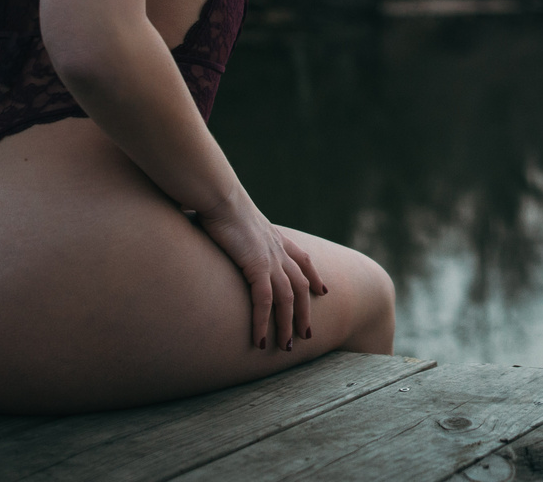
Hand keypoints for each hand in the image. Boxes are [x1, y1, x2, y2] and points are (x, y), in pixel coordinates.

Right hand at [197, 193, 327, 350]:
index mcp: (276, 238)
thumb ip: (235, 230)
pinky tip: (260, 340)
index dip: (314, 276)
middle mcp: (278, 250)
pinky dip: (263, 322)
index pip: (303, 260)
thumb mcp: (235, 219)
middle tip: (306, 335)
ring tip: (285, 347)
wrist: (220, 195)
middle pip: (300, 286)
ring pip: (287, 299)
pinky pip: (264, 301)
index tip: (322, 291)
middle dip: (305, 312)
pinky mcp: (257, 265)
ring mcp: (270, 259)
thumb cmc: (220, 203)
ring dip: (287, 325)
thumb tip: (219, 230)